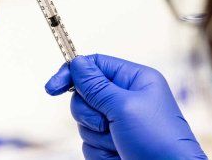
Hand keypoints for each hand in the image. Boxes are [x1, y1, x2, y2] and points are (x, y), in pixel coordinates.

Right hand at [45, 54, 206, 159]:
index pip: (96, 65)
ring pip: (84, 122)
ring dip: (98, 136)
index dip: (72, 73)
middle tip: (107, 124)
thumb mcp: (125, 107)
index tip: (52, 87)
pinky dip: (100, 152)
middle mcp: (126, 99)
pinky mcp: (112, 144)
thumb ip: (96, 86)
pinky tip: (119, 154)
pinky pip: (88, 143)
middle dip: (90, 113)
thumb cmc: (159, 141)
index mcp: (135, 80)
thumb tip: (77, 63)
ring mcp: (118, 123)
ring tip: (120, 143)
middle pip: (84, 95)